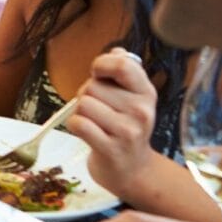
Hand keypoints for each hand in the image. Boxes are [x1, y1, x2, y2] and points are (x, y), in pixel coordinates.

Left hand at [70, 48, 161, 196]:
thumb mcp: (133, 98)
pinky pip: (78, 124)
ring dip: (80, 113)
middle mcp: (140, 110)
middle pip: (93, 86)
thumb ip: (124, 72)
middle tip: (98, 110)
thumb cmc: (126, 128)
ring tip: (94, 123)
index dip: (101, 64)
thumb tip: (117, 51)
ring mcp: (127, 131)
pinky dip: (74, 126)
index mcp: (146, 92)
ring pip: (83, 104)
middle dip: (87, 95)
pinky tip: (85, 133)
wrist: (133, 170)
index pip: (122, 64)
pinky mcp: (110, 149)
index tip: (98, 75)